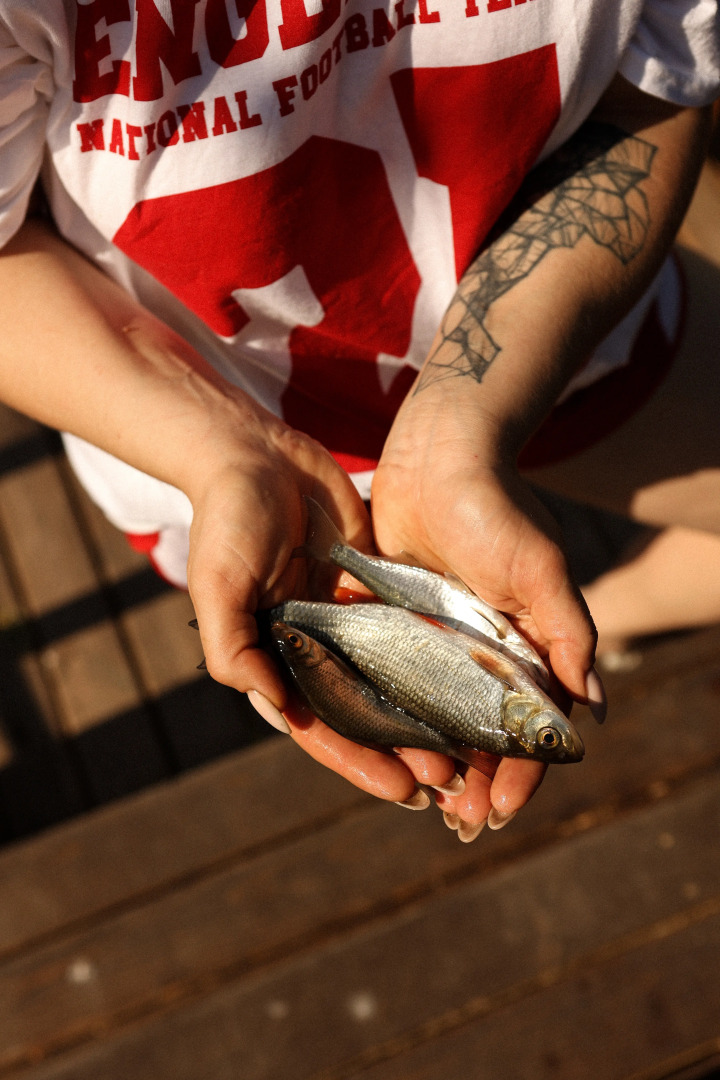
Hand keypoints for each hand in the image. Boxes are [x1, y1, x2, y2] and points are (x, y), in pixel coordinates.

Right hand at [184, 403, 468, 812]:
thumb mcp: (217, 584)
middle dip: (403, 751)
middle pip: (364, 715)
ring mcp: (345, 621)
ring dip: (425, 716)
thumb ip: (236, 648)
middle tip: (452, 781)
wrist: (257, 452)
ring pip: (392, 681)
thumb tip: (279, 708)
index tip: (404, 790)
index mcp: (274, 658)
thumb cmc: (227, 518)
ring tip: (469, 748)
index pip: (320, 727)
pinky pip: (408, 631)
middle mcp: (313, 649)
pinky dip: (436, 661)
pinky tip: (470, 682)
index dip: (359, 762)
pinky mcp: (372, 589)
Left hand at [371, 390, 599, 830]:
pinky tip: (373, 743)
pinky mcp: (392, 619)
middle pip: (481, 731)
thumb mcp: (538, 568)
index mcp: (524, 647)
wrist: (439, 452)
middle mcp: (482, 650)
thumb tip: (593, 711)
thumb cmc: (496, 507)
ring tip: (417, 797)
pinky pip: (388, 676)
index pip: (529, 726)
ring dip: (431, 757)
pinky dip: (387, 712)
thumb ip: (567, 633)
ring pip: (435, 714)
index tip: (498, 811)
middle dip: (475, 779)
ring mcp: (435, 638)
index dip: (521, 772)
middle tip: (458, 821)